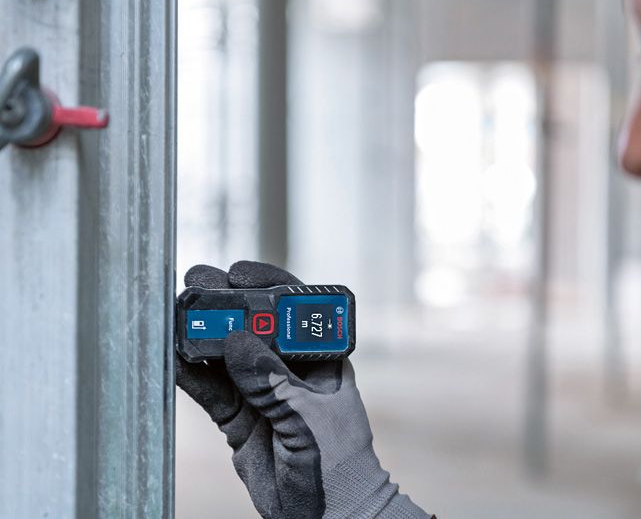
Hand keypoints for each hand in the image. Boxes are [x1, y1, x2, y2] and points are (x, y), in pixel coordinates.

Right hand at [176, 261, 428, 518]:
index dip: (268, 285)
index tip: (239, 274)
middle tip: (197, 283)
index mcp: (320, 359)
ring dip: (202, 336)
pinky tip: (174, 357)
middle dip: (227, 303)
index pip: (295, 310)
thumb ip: (273, 383)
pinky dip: (192, 374)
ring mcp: (262, 391)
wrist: (328, 513)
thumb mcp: (310, 418)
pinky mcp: (240, 417)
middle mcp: (289, 369)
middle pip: (254, 325)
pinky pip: (212, 390)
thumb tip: (237, 341)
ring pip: (227, 354)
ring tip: (175, 315)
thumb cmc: (339, 462)